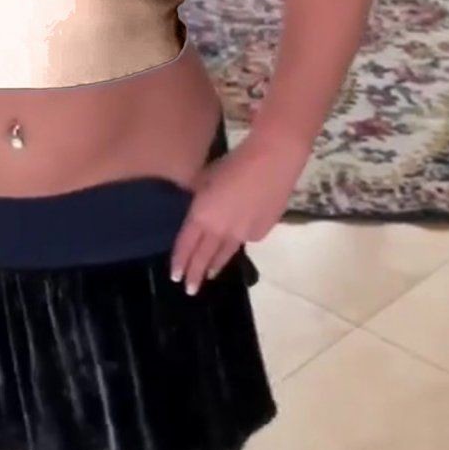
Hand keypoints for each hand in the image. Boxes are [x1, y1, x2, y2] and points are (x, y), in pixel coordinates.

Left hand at [169, 125, 308, 293]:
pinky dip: (238, 241)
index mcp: (202, 215)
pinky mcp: (262, 230)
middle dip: (195, 273)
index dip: (180, 261)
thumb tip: (195, 202)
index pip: (186, 244)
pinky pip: (245, 240)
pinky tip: (237, 240)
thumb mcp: (206, 176)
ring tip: (210, 275)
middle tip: (190, 289)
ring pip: (225, 253)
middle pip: (204, 256)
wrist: (273, 160)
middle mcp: (220, 230)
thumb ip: (199, 194)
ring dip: (216, 265)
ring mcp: (243, 234)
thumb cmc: (235, 161)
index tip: (175, 276)